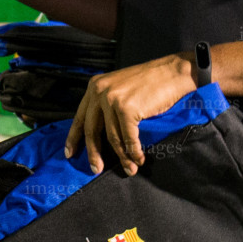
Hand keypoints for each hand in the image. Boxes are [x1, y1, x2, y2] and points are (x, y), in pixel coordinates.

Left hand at [64, 54, 195, 175]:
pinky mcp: (126, 108)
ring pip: (112, 137)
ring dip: (122, 156)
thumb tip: (100, 132)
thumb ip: (106, 104)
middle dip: (94, 153)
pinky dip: (134, 152)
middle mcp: (99, 91)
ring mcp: (112, 99)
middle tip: (96, 169)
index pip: (80, 117)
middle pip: (91, 130)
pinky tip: (138, 159)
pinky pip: (128, 138)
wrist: (172, 72)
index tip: (70, 153)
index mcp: (95, 86)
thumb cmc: (151, 81)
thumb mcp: (120, 87)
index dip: (74, 137)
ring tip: (129, 168)